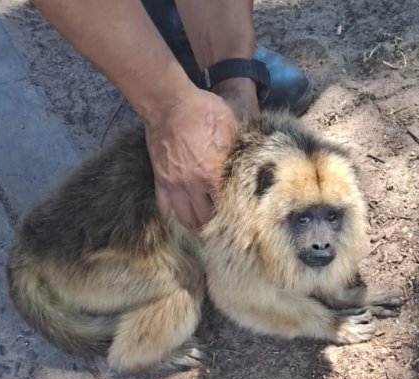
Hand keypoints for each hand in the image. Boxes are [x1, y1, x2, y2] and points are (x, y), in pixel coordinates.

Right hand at [145, 88, 236, 234]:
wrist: (169, 103)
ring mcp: (175, 184)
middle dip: (215, 229)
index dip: (236, 219)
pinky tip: (175, 224)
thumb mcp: (232, 127)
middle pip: (205, 218)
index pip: (228, 206)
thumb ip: (242, 148)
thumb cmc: (204, 111)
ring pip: (185, 217)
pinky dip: (170, 218)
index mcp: (215, 174)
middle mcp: (194, 185)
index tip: (243, 228)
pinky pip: (164, 206)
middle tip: (223, 235)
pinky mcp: (160, 179)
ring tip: (202, 234)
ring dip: (195, 228)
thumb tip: (258, 157)